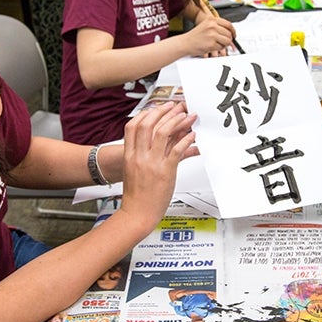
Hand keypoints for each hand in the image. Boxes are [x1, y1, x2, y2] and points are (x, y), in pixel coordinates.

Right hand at [119, 102, 196, 225]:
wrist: (137, 214)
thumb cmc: (137, 195)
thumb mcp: (134, 170)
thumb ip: (143, 154)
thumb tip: (159, 142)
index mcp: (129, 154)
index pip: (133, 126)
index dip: (146, 113)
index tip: (158, 108)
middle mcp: (139, 156)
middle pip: (148, 124)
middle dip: (163, 111)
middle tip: (175, 106)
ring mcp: (151, 163)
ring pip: (163, 133)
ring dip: (177, 121)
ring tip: (187, 116)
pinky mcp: (165, 171)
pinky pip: (177, 150)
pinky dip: (186, 140)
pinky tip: (192, 136)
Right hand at [186, 9, 234, 57]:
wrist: (185, 43)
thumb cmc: (195, 36)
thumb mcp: (206, 25)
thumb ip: (218, 27)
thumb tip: (230, 33)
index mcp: (211, 19)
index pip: (228, 24)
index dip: (233, 31)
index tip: (234, 35)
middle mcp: (212, 26)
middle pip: (229, 33)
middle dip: (228, 39)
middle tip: (223, 42)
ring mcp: (212, 35)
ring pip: (227, 41)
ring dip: (224, 45)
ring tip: (216, 44)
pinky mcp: (211, 44)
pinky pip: (221, 48)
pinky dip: (218, 49)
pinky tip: (211, 46)